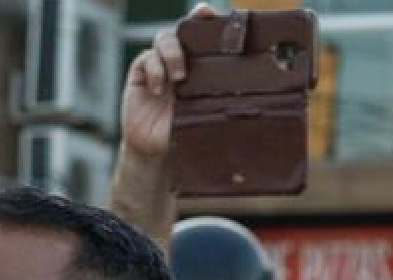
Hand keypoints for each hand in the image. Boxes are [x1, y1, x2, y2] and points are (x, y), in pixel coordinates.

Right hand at [122, 3, 219, 158]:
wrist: (155, 152)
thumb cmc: (184, 134)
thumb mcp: (206, 116)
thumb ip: (220, 103)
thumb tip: (251, 101)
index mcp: (201, 68)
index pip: (206, 39)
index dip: (208, 22)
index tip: (212, 14)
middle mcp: (181, 61)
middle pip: (184, 30)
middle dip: (192, 21)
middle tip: (201, 21)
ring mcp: (160, 65)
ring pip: (165, 38)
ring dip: (173, 53)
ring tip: (179, 77)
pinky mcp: (140, 72)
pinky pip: (147, 58)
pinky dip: (154, 69)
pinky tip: (159, 89)